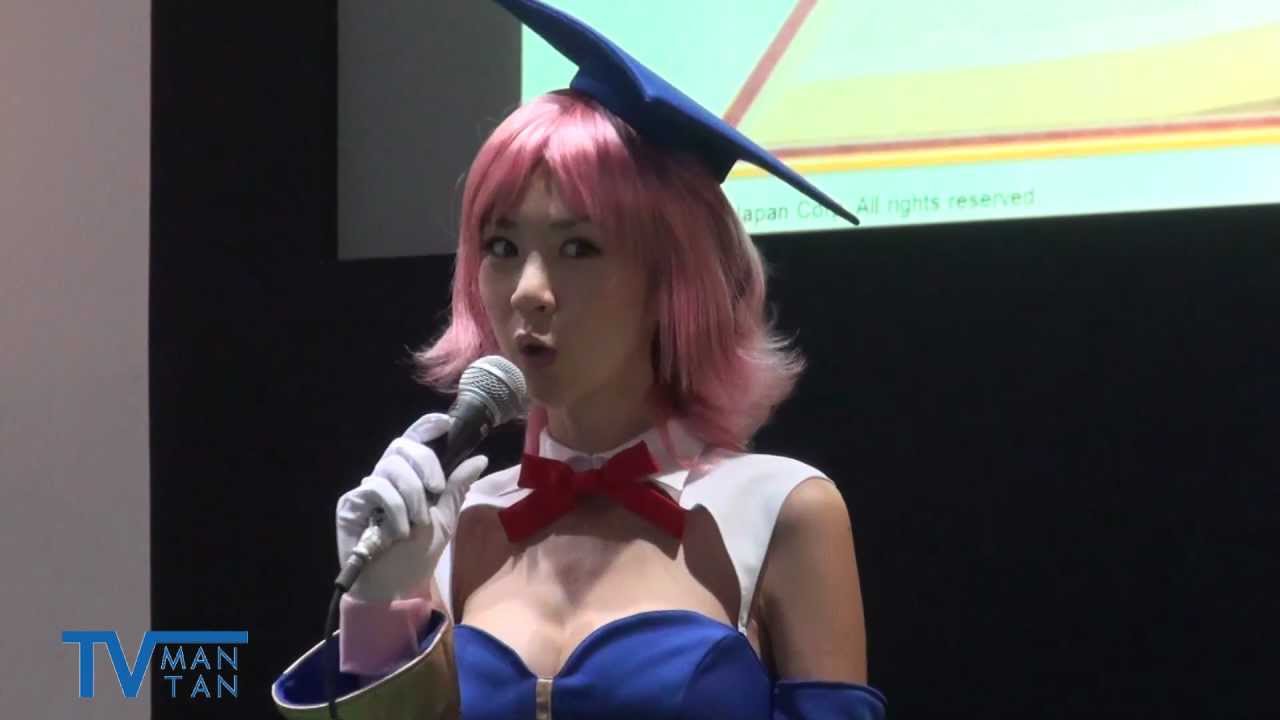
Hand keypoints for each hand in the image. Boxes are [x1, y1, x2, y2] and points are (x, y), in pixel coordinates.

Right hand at [335, 413, 488, 601]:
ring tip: (417, 522)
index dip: (426, 426)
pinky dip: (394, 510)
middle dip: (425, 463)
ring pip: (391, 466)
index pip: (414, 440)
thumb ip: (457, 487)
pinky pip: (376, 489)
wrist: (395, 586)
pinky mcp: (350, 504)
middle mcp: (385, 477)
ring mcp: (366, 489)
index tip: (446, 423)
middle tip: (436, 489)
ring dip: (412, 495)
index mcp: (408, 476)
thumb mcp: (445, 518)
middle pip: (402, 445)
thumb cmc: (417, 554)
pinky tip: (396, 532)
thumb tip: (478, 458)